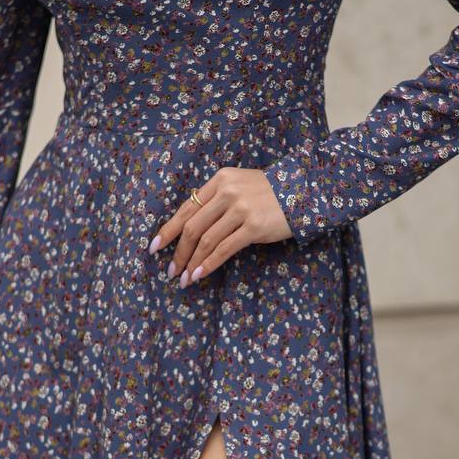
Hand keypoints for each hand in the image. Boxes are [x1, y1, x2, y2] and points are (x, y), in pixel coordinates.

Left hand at [147, 166, 292, 285]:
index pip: (187, 208)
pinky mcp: (253, 226)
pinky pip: (224, 249)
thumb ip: (216, 201)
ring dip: (192, 262)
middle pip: (193, 226)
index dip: (168, 230)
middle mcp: (227, 192)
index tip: (154, 247)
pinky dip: (209, 264)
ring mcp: (240, 209)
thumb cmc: (269, 193)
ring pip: (206, 240)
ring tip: (184, 278)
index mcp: (220, 180)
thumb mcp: (239, 186)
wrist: (304, 191)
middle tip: (170, 270)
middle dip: (178, 252)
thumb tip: (190, 229)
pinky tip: (200, 274)